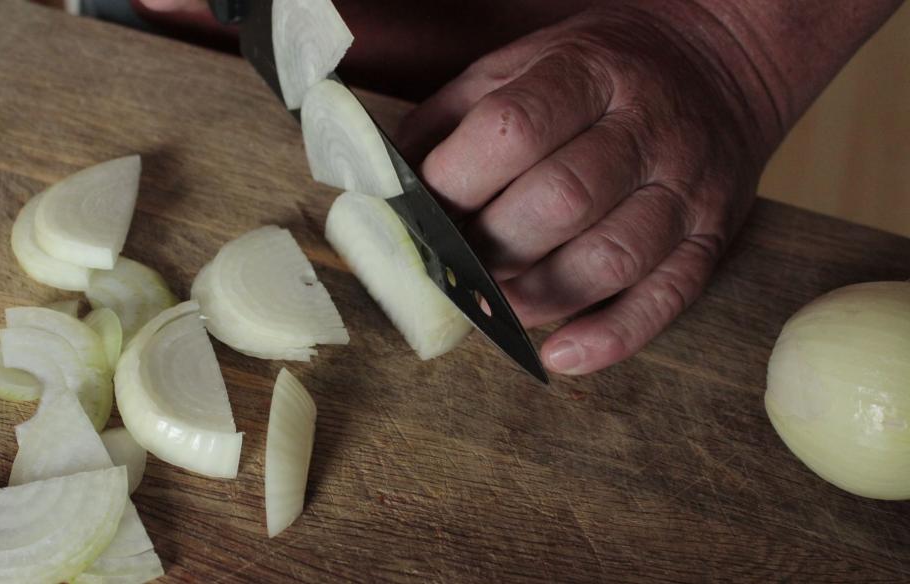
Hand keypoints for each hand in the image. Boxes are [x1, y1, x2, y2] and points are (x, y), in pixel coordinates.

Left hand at [396, 2, 775, 374]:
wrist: (716, 65)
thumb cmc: (595, 74)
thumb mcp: (518, 64)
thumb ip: (452, 120)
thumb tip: (392, 190)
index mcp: (587, 72)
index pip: (514, 130)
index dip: (457, 182)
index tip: (425, 212)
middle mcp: (645, 127)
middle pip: (562, 201)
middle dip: (491, 249)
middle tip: (457, 268)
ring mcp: (684, 186)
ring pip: (611, 258)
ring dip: (537, 297)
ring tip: (496, 307)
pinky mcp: (710, 238)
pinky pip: (666, 298)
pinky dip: (610, 337)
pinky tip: (560, 354)